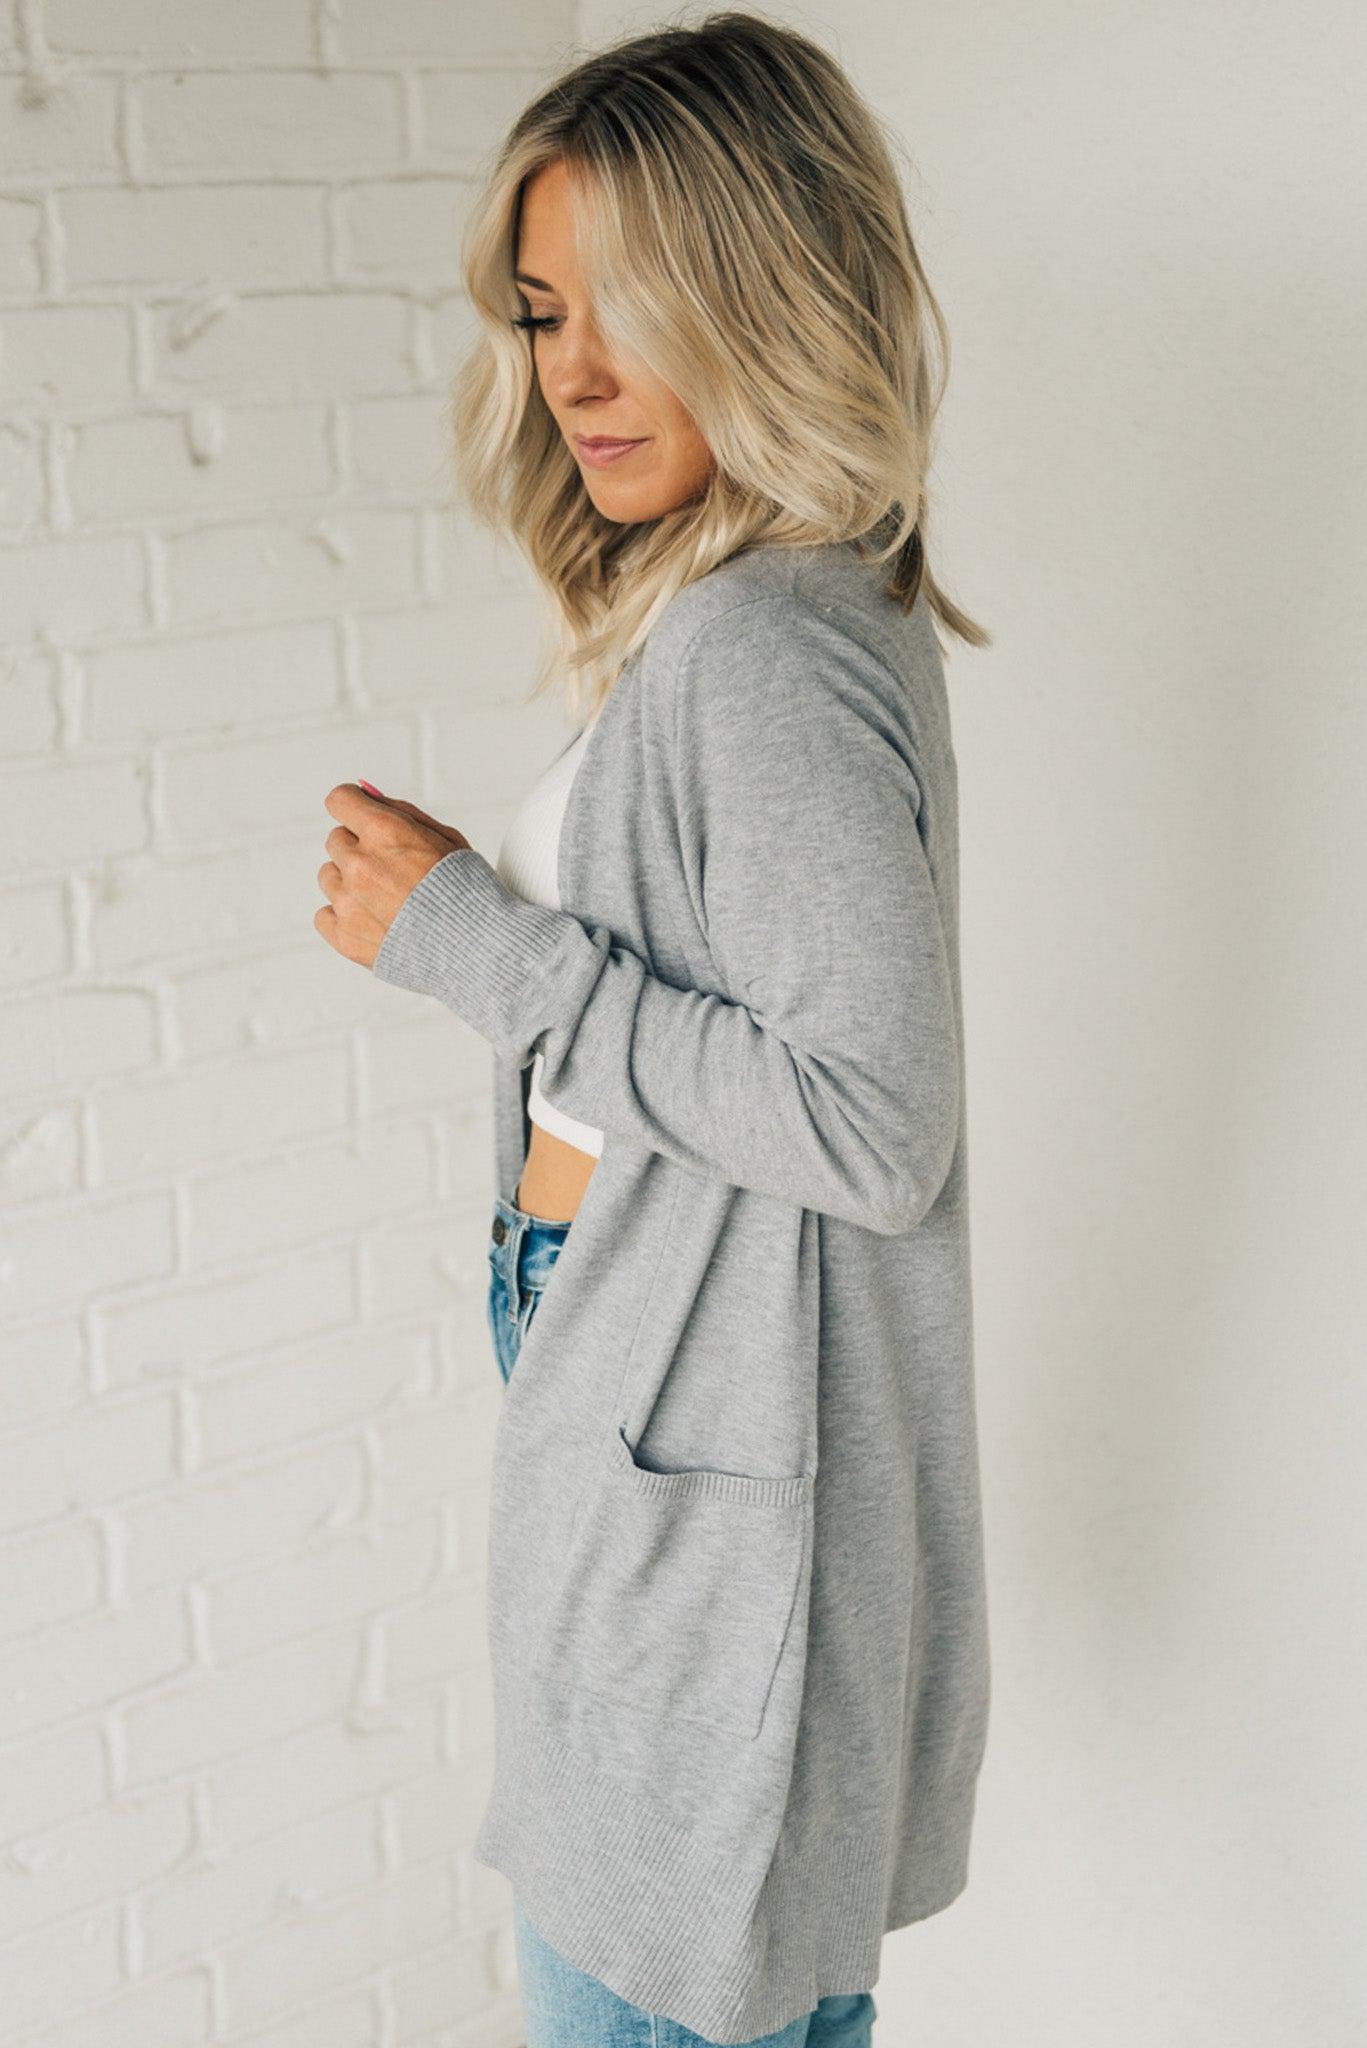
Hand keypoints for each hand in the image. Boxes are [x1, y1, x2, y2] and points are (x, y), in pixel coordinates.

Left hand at [315, 783, 472, 969]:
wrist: (477, 948)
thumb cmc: (468, 892)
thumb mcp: (445, 837)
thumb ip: (401, 812)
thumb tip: (366, 794)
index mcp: (385, 832)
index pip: (339, 800)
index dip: (354, 808)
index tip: (363, 819)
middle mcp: (360, 864)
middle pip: (336, 840)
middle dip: (359, 848)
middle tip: (391, 869)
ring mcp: (349, 902)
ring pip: (328, 876)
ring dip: (350, 882)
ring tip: (386, 899)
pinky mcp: (344, 936)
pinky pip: (324, 915)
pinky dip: (344, 916)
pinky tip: (374, 920)